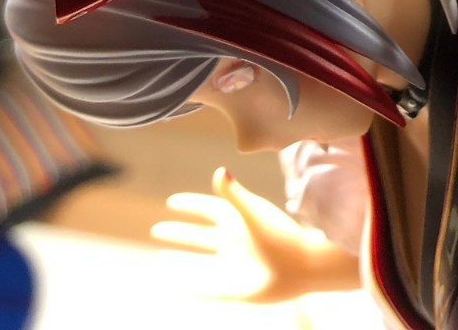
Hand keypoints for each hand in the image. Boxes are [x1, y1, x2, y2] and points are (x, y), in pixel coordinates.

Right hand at [149, 167, 360, 303]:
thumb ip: (234, 194)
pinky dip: (189, 283)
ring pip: (198, 261)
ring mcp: (231, 264)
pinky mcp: (233, 287)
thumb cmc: (280, 237)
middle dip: (179, 232)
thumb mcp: (253, 213)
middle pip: (199, 235)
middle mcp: (231, 242)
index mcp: (235, 220)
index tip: (171, 202)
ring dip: (180, 258)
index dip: (189, 205)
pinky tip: (173, 283)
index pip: (207, 209)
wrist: (301, 267)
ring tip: (159, 255)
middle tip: (156, 229)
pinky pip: (205, 285)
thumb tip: (220, 171)